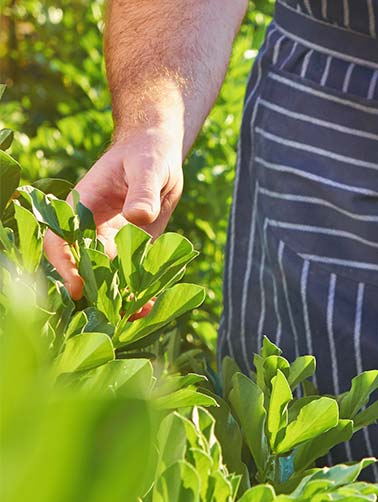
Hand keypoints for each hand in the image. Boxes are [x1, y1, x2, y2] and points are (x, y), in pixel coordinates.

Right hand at [44, 126, 183, 299]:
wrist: (159, 154)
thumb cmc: (146, 154)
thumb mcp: (146, 168)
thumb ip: (142, 191)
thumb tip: (137, 216)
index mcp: (82, 207)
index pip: (60, 241)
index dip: (65, 265)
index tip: (79, 287)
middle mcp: (93, 228)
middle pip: (84, 267)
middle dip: (96, 291)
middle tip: (113, 313)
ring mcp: (114, 240)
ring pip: (109, 275)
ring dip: (120, 296)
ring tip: (136, 314)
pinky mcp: (136, 247)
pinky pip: (133, 273)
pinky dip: (140, 290)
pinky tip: (150, 305)